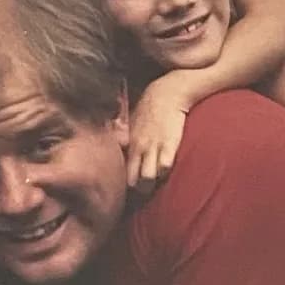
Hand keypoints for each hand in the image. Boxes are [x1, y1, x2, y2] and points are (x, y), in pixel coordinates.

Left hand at [127, 78, 190, 192]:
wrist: (167, 93)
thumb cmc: (148, 108)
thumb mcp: (130, 123)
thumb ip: (123, 138)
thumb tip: (115, 148)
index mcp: (128, 144)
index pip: (120, 172)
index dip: (124, 183)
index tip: (130, 188)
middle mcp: (138, 147)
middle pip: (133, 180)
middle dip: (138, 189)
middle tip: (144, 191)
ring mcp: (153, 146)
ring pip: (148, 177)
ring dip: (153, 184)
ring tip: (157, 184)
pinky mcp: (169, 144)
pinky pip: (165, 166)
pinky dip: (166, 172)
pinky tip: (167, 171)